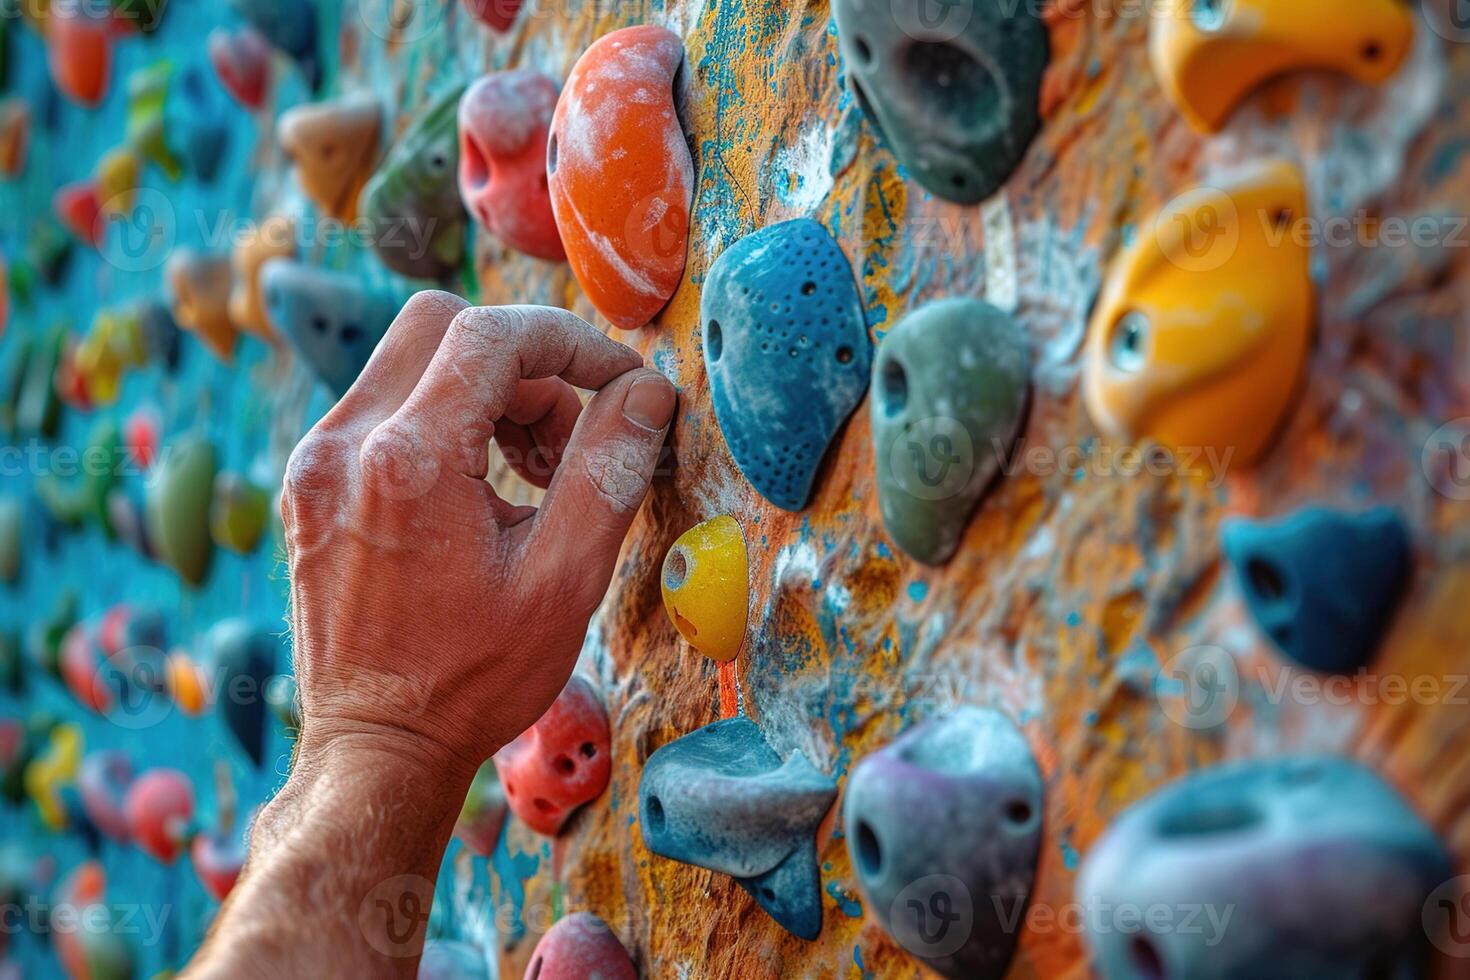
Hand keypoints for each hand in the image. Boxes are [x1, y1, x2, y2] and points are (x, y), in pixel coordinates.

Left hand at [281, 291, 675, 779]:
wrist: (376, 749)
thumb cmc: (473, 679)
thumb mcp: (565, 581)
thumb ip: (609, 472)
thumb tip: (647, 393)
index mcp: (407, 462)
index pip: (493, 335)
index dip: (572, 344)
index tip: (620, 386)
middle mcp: (343, 444)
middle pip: (443, 323)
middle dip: (523, 363)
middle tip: (565, 443)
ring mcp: (313, 462)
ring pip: (411, 361)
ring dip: (485, 393)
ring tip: (530, 478)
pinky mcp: (307, 484)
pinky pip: (383, 406)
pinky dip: (442, 421)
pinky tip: (478, 494)